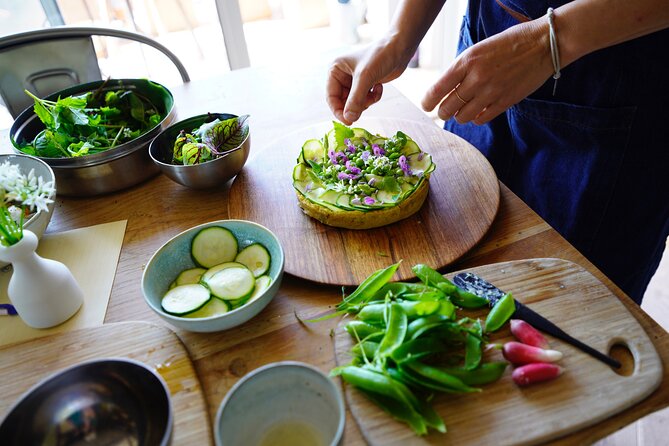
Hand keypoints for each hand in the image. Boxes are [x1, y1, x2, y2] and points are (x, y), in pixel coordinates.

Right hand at [327, 40, 413, 124]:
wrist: (399, 48)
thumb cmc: (380, 56)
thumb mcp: (365, 78)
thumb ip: (356, 99)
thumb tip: (349, 118)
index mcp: (335, 70)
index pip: (331, 97)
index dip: (338, 111)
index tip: (348, 121)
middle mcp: (342, 75)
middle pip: (342, 102)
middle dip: (355, 106)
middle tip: (366, 105)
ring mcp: (354, 81)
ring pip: (354, 103)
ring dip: (365, 102)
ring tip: (373, 92)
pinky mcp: (366, 84)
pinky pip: (364, 100)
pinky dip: (372, 98)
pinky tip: (379, 87)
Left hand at [422, 18, 553, 124]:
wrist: (543, 44)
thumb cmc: (508, 44)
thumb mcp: (478, 50)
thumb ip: (461, 69)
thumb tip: (445, 90)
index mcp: (466, 61)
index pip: (437, 89)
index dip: (428, 101)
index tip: (427, 105)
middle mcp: (476, 78)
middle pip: (447, 108)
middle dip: (442, 112)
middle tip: (443, 111)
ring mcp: (491, 92)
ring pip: (463, 117)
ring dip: (459, 116)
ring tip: (462, 110)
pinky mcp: (505, 102)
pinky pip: (481, 119)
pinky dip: (476, 118)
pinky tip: (478, 112)